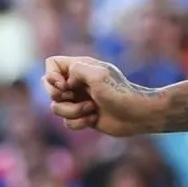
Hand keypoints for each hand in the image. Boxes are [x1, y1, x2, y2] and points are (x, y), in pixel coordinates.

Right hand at [44, 55, 158, 136]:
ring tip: (92, 108)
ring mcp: (79, 100)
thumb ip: (76, 70)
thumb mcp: (98, 75)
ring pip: (56, 108)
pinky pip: (67, 122)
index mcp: (80, 67)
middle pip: (48, 88)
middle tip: (72, 96)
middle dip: (58, 97)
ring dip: (72, 111)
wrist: (138, 114)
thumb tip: (64, 84)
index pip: (51, 64)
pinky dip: (79, 122)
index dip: (51, 76)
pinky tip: (94, 119)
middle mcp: (77, 83)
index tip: (64, 85)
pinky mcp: (84, 117)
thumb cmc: (120, 93)